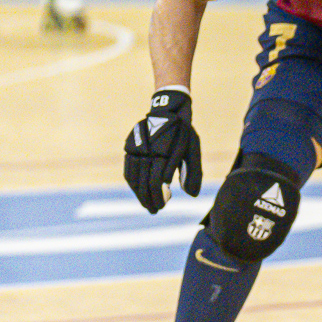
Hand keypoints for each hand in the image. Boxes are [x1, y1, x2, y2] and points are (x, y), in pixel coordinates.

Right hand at [124, 87, 202, 212]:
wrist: (167, 110)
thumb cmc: (183, 134)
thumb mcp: (193, 149)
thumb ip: (192, 172)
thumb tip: (191, 195)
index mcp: (167, 152)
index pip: (158, 181)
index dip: (158, 197)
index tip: (162, 206)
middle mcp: (150, 151)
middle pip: (145, 182)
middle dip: (148, 199)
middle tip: (154, 210)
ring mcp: (137, 148)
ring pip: (134, 177)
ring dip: (138, 193)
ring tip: (146, 204)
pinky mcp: (130, 146)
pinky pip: (128, 168)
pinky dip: (132, 182)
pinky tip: (137, 190)